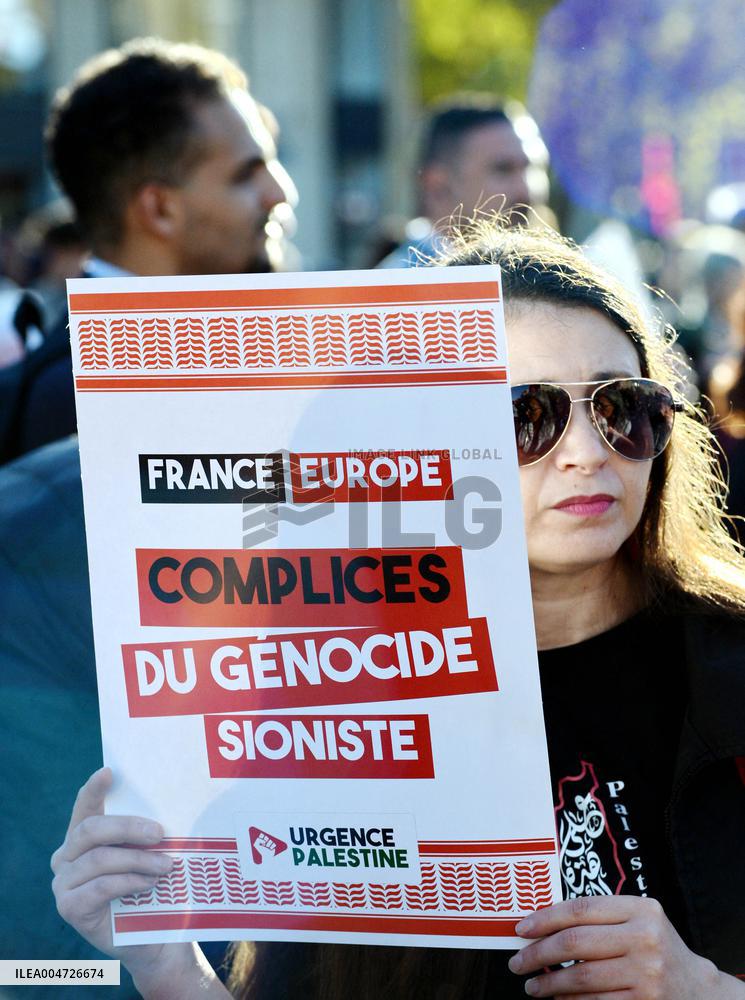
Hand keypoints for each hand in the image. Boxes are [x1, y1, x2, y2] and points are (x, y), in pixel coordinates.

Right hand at [51, 768, 226, 997]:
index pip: (85, 807)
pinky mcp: (69, 907)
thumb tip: (168, 802)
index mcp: (83, 836)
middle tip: (160, 832)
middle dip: (128, 827)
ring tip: (167, 864)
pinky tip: (149, 883)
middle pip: (91, 830)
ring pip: (100, 859)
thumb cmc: (154, 886)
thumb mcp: (149, 852)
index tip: (110, 772)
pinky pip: (100, 886)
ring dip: (138, 859)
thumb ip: (146, 831)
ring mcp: (63, 882)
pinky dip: (129, 881)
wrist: (156, 937)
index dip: (94, 789)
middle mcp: (66, 856)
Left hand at [507, 896, 741, 997]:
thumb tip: (541, 926)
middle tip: (517, 962)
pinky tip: (557, 999)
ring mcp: (646, 973)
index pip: (580, 909)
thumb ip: (599, 918)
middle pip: (575, 943)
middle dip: (538, 953)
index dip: (545, 919)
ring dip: (548, 984)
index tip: (521, 929)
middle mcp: (644, 938)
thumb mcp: (637, 920)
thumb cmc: (655, 948)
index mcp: (640, 909)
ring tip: (532, 986)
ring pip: (581, 977)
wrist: (698, 989)